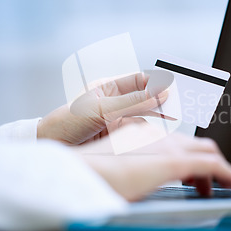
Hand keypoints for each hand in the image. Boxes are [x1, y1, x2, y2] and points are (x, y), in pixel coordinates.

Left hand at [37, 72, 167, 144]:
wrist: (50, 150)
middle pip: (145, 98)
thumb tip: (161, 92)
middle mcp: (114, 103)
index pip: (138, 80)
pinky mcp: (117, 138)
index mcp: (107, 88)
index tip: (173, 86)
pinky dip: (149, 134)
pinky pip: (139, 133)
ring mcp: (116, 120)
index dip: (156, 82)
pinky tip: (159, 134)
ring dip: (158, 117)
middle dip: (161, 100)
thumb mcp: (101, 109)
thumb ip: (133, 102)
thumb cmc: (66, 122)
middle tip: (181, 103)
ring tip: (175, 117)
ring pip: (144, 116)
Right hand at [77, 124, 230, 200]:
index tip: (194, 175)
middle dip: (209, 162)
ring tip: (224, 186)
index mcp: (143, 134)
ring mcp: (167, 146)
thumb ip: (130, 163)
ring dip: (219, 169)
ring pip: (208, 151)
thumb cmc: (90, 173)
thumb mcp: (113, 163)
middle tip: (208, 183)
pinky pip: (213, 165)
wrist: (80, 173)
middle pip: (197, 145)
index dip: (190, 157)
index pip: (177, 142)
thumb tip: (137, 176)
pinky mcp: (173, 161)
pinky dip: (229, 174)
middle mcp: (158, 135)